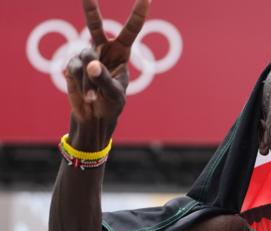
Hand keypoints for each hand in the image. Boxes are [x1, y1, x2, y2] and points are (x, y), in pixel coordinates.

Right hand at [65, 0, 149, 149]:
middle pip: (94, 25)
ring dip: (89, 81)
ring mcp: (85, 56)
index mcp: (121, 53)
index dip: (138, 14)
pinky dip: (80, 85)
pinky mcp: (72, 66)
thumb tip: (90, 64)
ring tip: (94, 97)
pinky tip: (85, 95)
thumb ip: (103, 79)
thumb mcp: (114, 94)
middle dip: (90, 8)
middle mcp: (103, 50)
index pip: (131, 30)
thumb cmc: (112, 105)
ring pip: (84, 58)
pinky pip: (74, 70)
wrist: (95, 117)